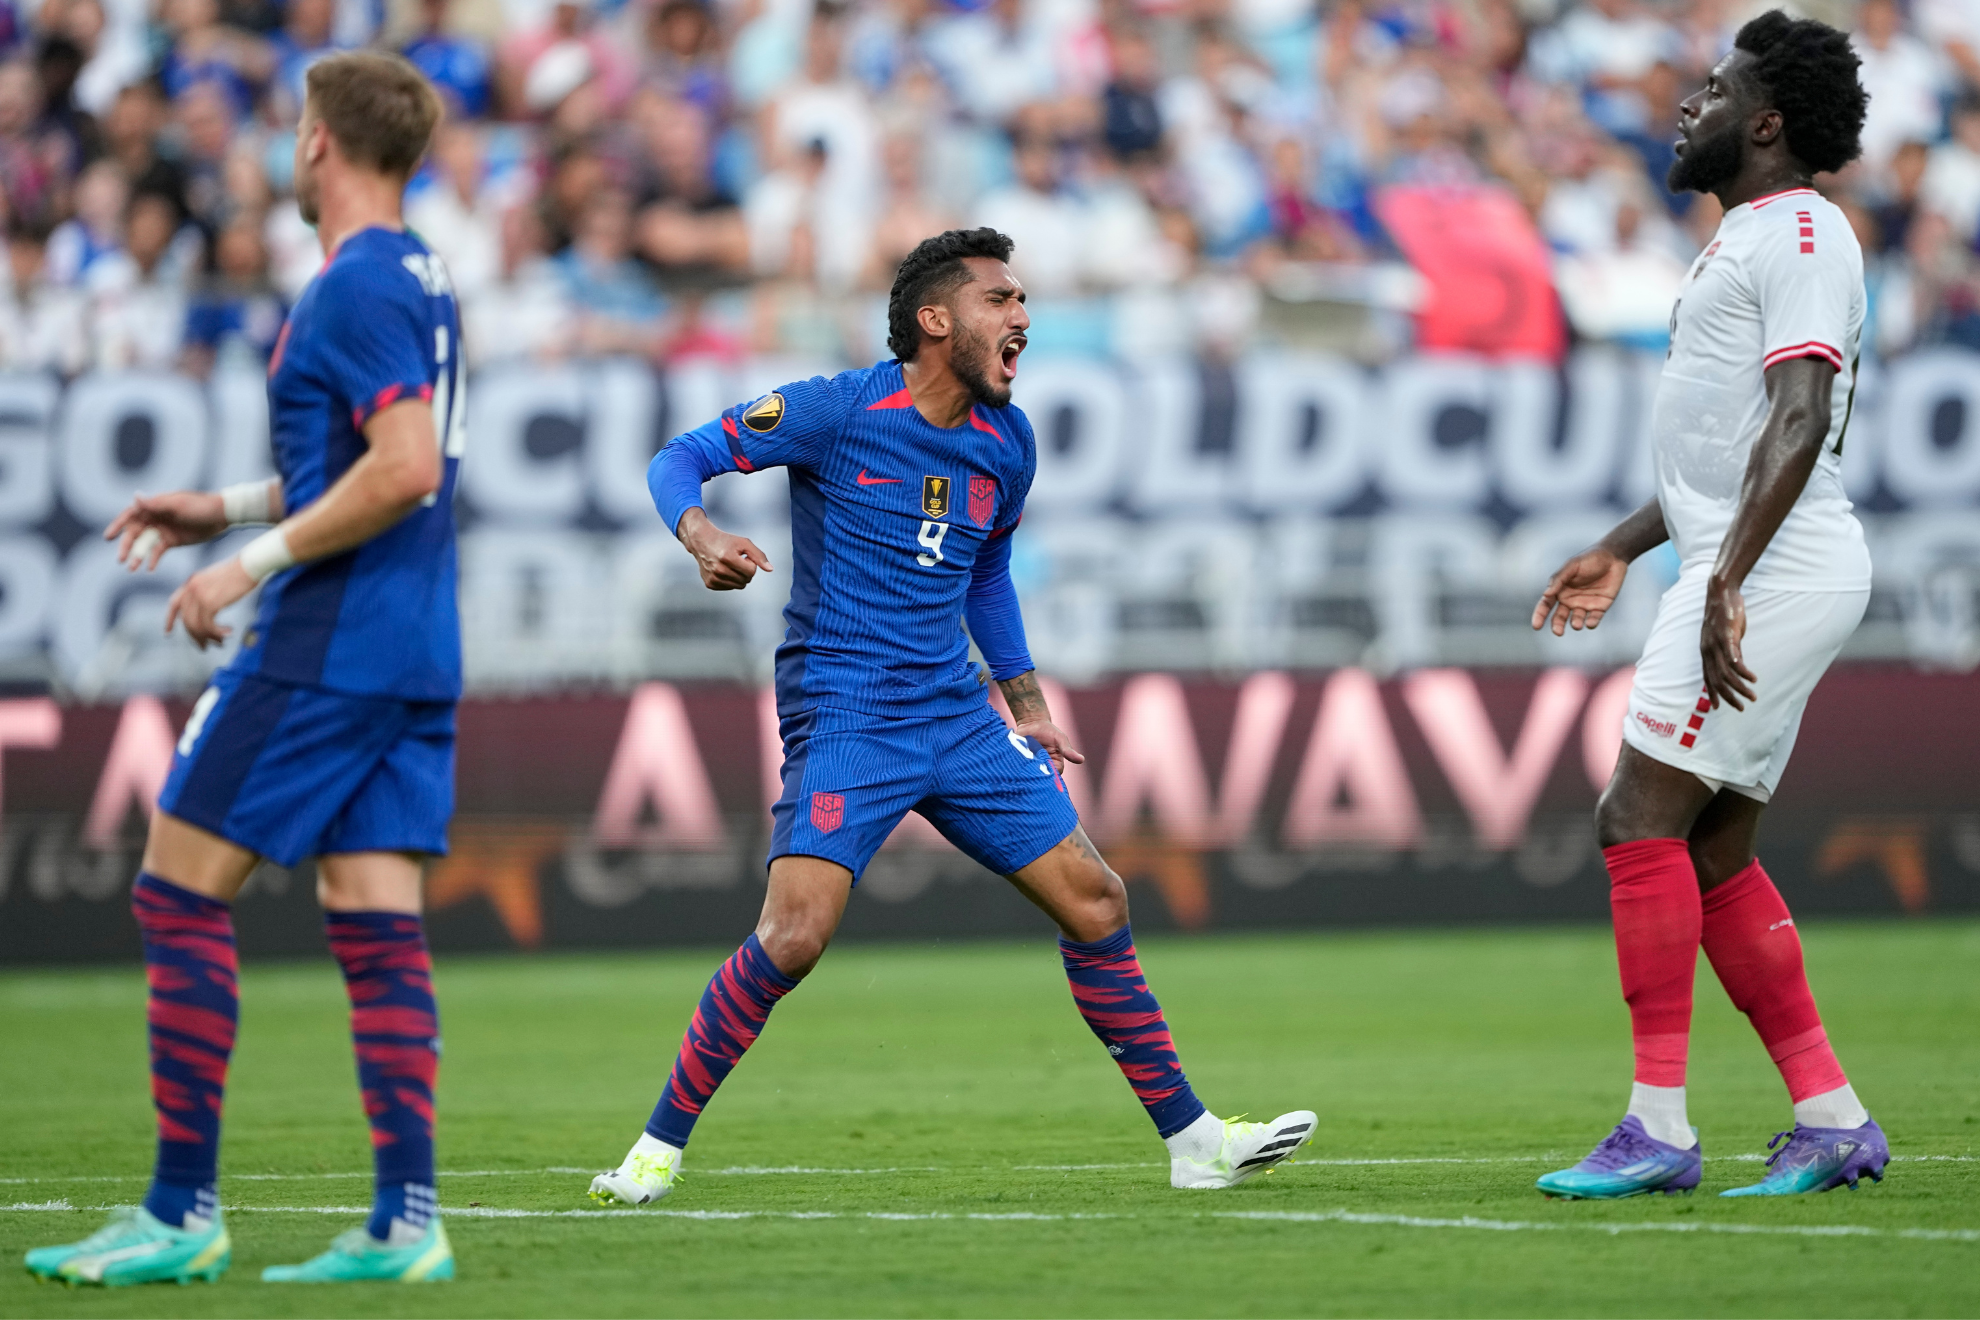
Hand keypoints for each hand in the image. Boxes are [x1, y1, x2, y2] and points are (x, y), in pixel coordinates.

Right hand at [104, 491, 227, 571]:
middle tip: (121, 559)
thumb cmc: (200, 506)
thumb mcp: (178, 505)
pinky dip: (152, 560)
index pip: (130, 515)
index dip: (118, 525)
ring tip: (132, 569)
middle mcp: (155, 518)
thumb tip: (135, 497)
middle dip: (126, 546)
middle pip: (134, 533)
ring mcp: (162, 530)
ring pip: (144, 544)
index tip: (108, 537)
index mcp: (154, 506)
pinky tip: (149, 569)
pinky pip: (157, 552)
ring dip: (137, 556)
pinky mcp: (171, 541)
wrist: (222, 516)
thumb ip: (156, 504)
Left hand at [165, 558, 256, 648]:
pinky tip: (229, 633)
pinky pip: (208, 626)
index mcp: (191, 582)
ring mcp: (199, 596)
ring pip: (196, 626)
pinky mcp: (210, 603)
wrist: (249, 565)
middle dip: (196, 636)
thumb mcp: (216, 579)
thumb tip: (209, 609)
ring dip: (208, 637)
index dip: (170, 620)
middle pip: (187, 620)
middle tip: (206, 646)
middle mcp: (191, 589)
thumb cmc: (239, 572)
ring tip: (220, 642)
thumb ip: (207, 591)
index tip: (168, 632)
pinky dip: (217, 633)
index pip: (174, 604)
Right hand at [678, 508, 772, 590]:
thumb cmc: (724, 541)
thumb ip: (759, 556)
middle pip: (746, 580)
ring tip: (730, 565)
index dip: (750, 563)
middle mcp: (718, 570)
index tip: (743, 557)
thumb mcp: (744, 543)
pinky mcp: (709, 584)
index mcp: (727, 558)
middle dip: (745, 571)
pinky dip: (730, 580)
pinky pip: (729, 588)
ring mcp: (713, 578)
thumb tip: (770, 569)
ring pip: (739, 586)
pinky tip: (723, 570)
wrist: (702, 541)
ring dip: (738, 576)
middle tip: (737, 560)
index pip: (751, 572)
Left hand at [1013, 718, 1084, 774]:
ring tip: (1025, 759)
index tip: (1044, 767)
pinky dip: (1016, 767)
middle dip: (1037, 773)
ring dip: (1026, 770)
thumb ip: (1067, 750)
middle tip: (1033, 763)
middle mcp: (1043, 768)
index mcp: (1055, 765)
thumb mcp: (1060, 739)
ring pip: (1028, 775)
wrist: (1031, 723)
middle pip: (1041, 778)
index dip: (1049, 774)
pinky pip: (1018, 770)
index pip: (1054, 776)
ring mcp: (1031, 767)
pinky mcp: (1019, 763)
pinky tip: (1016, 760)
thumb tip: (1081, 760)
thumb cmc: (1048, 731)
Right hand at [1533, 547, 1628, 635]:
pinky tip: (1590, 623)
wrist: (1613, 557)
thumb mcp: (1572, 566)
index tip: (1536, 626)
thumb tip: (1546, 594)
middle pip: (1559, 617)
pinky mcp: (1600, 607)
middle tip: (1558, 632)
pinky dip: (1591, 622)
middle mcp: (1570, 600)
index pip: (1546, 605)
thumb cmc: (1589, 559)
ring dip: (1575, 623)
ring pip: (1576, 620)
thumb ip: (1558, 579)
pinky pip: (1594, 618)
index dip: (1540, 616)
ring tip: (1576, 624)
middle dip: (1557, 625)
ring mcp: (1585, 605)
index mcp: (1559, 591)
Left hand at [1700, 577, 1755, 710]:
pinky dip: (1742, 670)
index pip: (1707, 678)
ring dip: (1740, 687)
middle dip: (1729, 696)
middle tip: (1742, 707)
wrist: (1721, 592)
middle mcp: (1708, 650)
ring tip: (1753, 695)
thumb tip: (1738, 667)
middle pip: (1717, 680)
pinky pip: (1733, 656)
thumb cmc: (1726, 615)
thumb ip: (1732, 652)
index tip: (1717, 708)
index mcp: (1706, 652)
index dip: (1712, 693)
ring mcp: (1716, 643)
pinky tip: (1751, 678)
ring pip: (1726, 673)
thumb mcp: (1728, 637)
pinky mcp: (1726, 635)